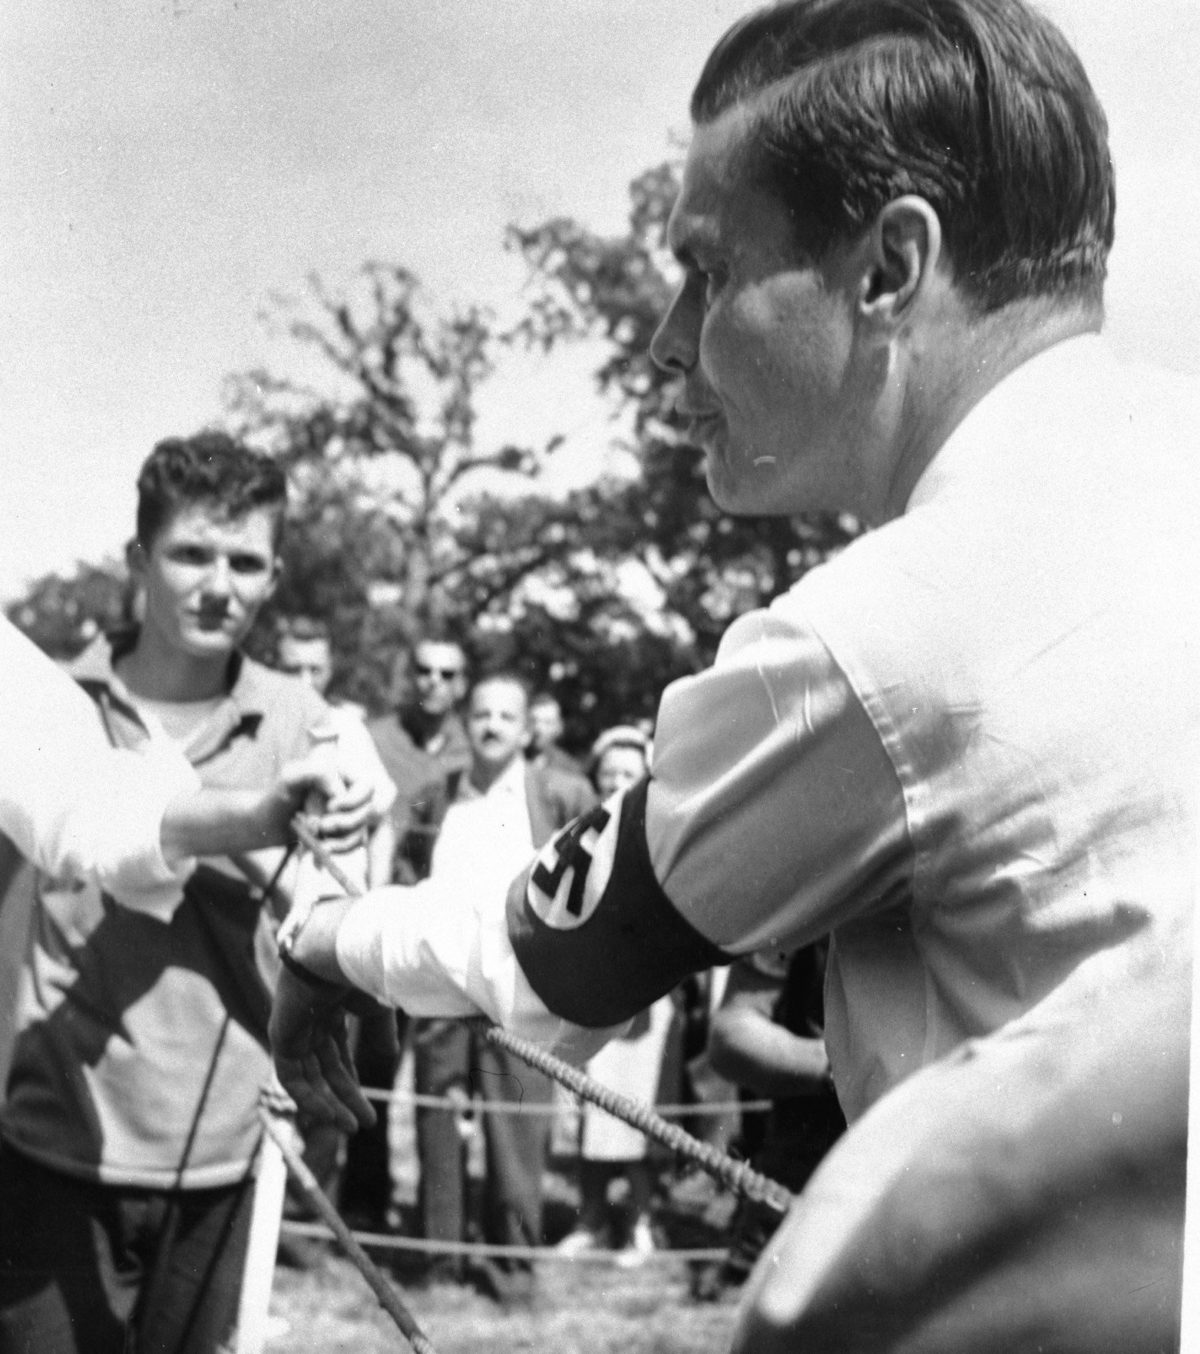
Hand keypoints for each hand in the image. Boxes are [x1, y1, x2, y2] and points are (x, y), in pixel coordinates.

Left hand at [269, 966, 376, 1133]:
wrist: (338, 950)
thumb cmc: (361, 970)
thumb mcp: (377, 1007)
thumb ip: (380, 1031)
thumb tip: (388, 1055)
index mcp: (330, 1008)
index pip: (337, 1055)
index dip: (352, 1083)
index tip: (369, 1109)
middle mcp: (309, 1020)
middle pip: (325, 1070)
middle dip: (344, 1098)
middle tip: (363, 1125)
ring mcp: (293, 1028)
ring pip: (310, 1078)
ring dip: (329, 1104)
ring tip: (351, 1127)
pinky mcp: (281, 1036)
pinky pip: (291, 1077)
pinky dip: (308, 1098)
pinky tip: (330, 1115)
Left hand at [276, 757, 373, 849]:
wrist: (266, 827)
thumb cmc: (275, 799)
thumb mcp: (290, 778)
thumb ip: (316, 772)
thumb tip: (341, 790)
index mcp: (341, 772)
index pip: (367, 786)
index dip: (352, 800)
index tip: (330, 807)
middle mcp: (349, 790)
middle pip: (370, 809)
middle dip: (347, 823)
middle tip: (323, 826)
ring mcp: (348, 812)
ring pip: (364, 828)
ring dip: (342, 839)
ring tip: (318, 837)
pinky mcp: (344, 831)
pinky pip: (356, 842)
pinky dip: (341, 848)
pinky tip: (323, 847)